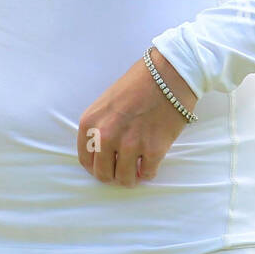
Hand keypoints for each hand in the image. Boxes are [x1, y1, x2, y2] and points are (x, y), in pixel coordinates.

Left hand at [77, 48, 197, 186]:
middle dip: (114, 174)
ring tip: (138, 167)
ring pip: (125, 179)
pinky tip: (152, 160)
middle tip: (123, 168)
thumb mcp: (106, 102)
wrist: (168, 73)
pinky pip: (148, 174)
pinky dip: (150, 171)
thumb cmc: (138, 83)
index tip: (107, 165)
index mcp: (90, 123)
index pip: (86, 160)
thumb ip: (100, 126)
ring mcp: (129, 144)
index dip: (97, 166)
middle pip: (103, 174)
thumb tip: (102, 152)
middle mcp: (105, 136)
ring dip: (132, 177)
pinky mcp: (153, 149)